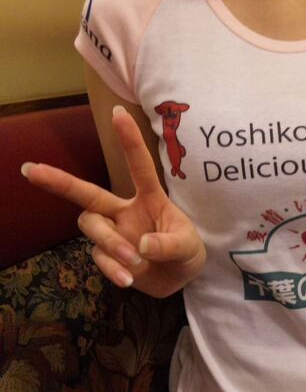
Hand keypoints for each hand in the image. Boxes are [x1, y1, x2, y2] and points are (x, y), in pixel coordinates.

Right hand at [21, 105, 205, 296]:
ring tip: (134, 262)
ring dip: (109, 243)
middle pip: (88, 193)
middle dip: (59, 181)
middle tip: (31, 170)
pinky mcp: (108, 256)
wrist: (179, 278)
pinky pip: (99, 257)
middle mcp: (124, 211)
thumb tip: (141, 245)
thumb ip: (169, 245)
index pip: (139, 166)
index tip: (117, 112)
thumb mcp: (188, 247)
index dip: (129, 140)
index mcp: (149, 198)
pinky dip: (112, 268)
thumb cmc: (185, 251)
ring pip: (92, 226)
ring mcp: (114, 233)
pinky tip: (128, 279)